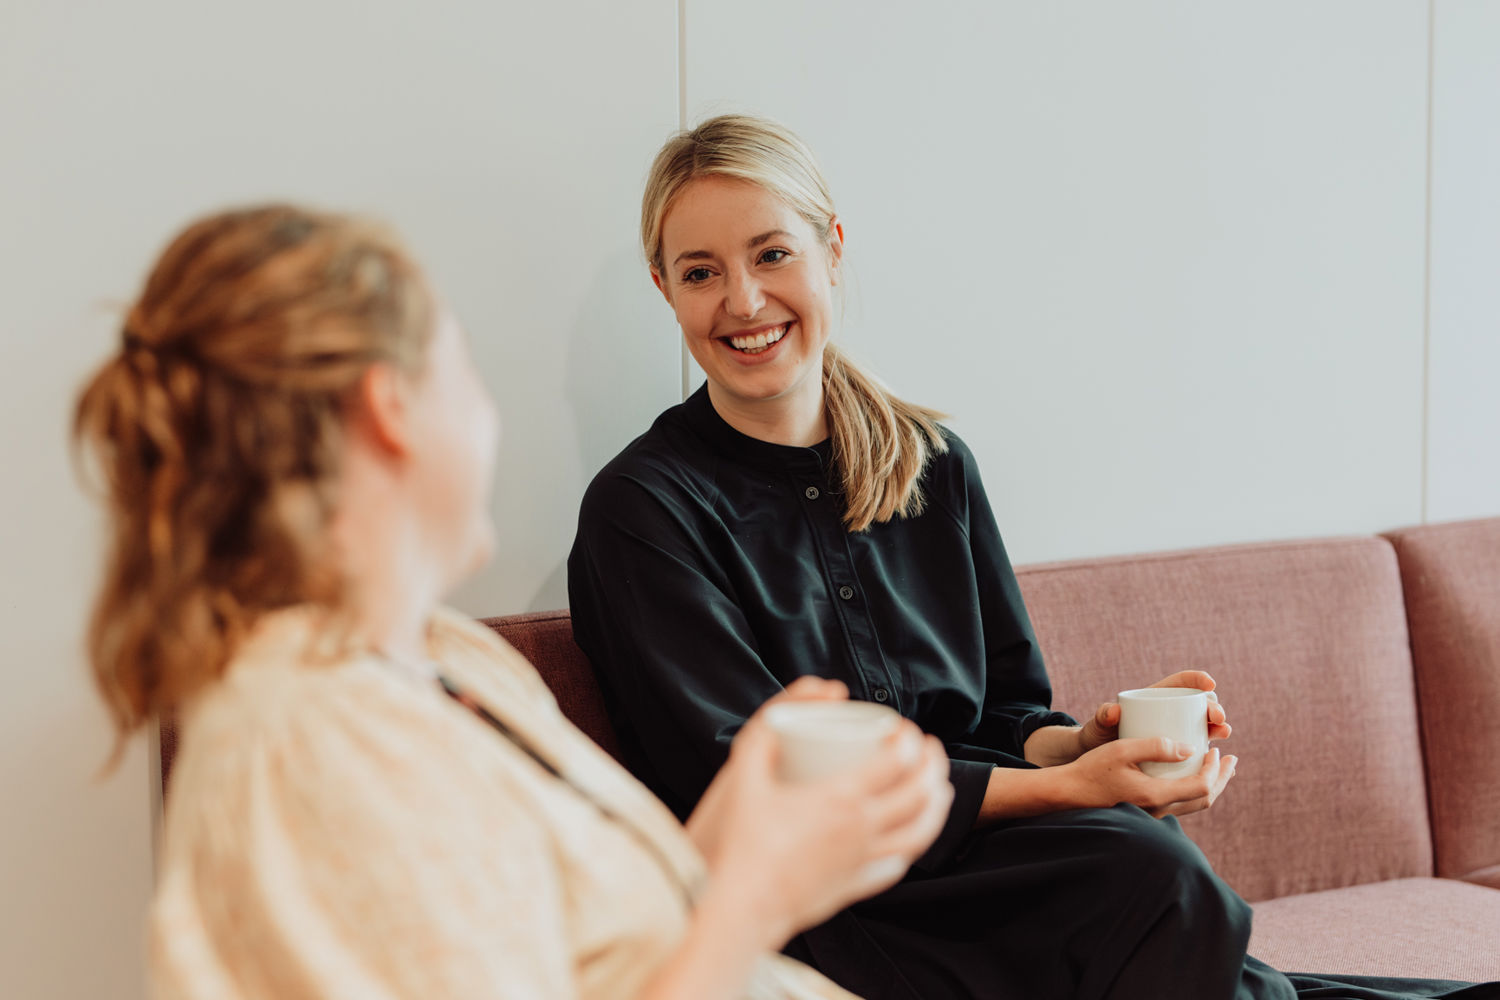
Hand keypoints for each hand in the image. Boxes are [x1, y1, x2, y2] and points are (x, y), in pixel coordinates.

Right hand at [686, 677, 953, 948]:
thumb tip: (798, 706)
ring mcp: (861, 861)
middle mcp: (861, 830)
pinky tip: (908, 837)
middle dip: (933, 764)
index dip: (909, 738)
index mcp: (840, 798)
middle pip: (919, 793)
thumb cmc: (740, 843)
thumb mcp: (743, 776)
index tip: (902, 726)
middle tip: (928, 747)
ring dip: (937, 806)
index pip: (897, 760)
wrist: (739, 908)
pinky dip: (911, 846)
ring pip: (920, 832)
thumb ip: (763, 735)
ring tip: (938, 788)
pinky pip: (896, 865)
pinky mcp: (854, 886)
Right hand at [1062, 736, 1237, 818]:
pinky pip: (1181, 805)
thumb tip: (1189, 748)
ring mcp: (1153, 815)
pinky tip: (1190, 778)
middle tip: (1231, 761)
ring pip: (1194, 805)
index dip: (1214, 769)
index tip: (1215, 750)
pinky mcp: (1146, 814)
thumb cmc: (1092, 770)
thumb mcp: (1122, 750)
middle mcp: (1159, 811)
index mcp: (1156, 795)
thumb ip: (1155, 747)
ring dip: (1211, 786)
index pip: (1201, 787)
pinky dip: (1194, 790)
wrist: (1068, 794)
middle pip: (1204, 800)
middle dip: (1221, 779)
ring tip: (1218, 769)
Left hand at [1078, 670, 1231, 755]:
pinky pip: (1200, 747)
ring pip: (1204, 725)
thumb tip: (1113, 711)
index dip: (1198, 679)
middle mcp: (1171, 712)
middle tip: (1216, 716)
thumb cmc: (1100, 736)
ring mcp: (1178, 731)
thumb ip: (1102, 716)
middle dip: (1213, 707)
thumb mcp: (1099, 725)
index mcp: (1155, 698)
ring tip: (1223, 731)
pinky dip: (1212, 749)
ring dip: (1218, 726)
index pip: (1181, 683)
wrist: (1100, 761)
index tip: (1209, 684)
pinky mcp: (1180, 750)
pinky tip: (1219, 755)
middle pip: (1199, 704)